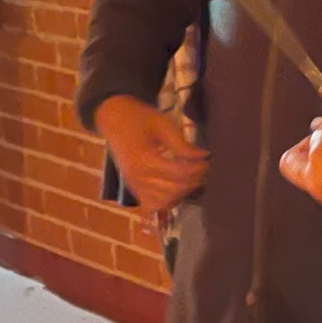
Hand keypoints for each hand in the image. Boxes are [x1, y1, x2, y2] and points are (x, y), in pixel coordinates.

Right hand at [95, 95, 208, 212]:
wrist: (113, 118)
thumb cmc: (139, 118)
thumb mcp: (162, 124)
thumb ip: (182, 144)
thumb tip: (203, 156)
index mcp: (144, 159)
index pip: (178, 173)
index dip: (197, 169)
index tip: (208, 161)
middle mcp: (138, 177)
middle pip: (173, 190)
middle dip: (193, 181)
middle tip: (204, 170)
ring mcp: (134, 185)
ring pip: (164, 202)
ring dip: (182, 192)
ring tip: (192, 178)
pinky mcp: (133, 188)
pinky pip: (153, 205)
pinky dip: (167, 201)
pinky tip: (177, 188)